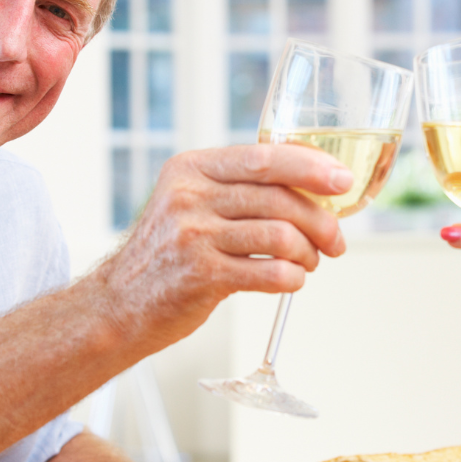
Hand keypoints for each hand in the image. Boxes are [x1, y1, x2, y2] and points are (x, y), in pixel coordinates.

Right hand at [91, 144, 353, 352]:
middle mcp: (189, 196)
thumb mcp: (190, 204)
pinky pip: (270, 273)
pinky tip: (291, 280)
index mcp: (192, 169)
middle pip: (279, 198)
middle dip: (320, 220)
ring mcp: (193, 236)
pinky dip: (292, 278)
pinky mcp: (201, 276)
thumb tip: (313, 189)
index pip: (264, 157)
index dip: (311, 167)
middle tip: (335, 241)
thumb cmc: (168, 254)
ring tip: (308, 263)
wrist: (119, 304)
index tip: (342, 181)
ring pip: (280, 236)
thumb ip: (239, 190)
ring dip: (308, 253)